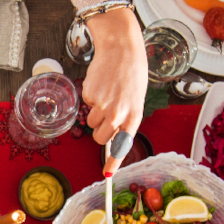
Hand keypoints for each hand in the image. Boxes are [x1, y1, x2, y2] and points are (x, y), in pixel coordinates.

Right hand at [83, 9, 147, 173]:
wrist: (121, 48)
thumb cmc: (131, 73)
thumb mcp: (136, 99)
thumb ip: (126, 119)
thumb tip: (112, 139)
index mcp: (134, 115)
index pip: (122, 146)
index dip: (113, 163)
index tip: (107, 175)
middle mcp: (119, 114)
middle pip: (101, 138)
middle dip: (101, 132)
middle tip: (107, 117)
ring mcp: (103, 106)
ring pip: (92, 123)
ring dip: (96, 114)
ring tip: (107, 96)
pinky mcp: (90, 96)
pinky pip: (87, 106)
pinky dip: (92, 99)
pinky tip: (102, 85)